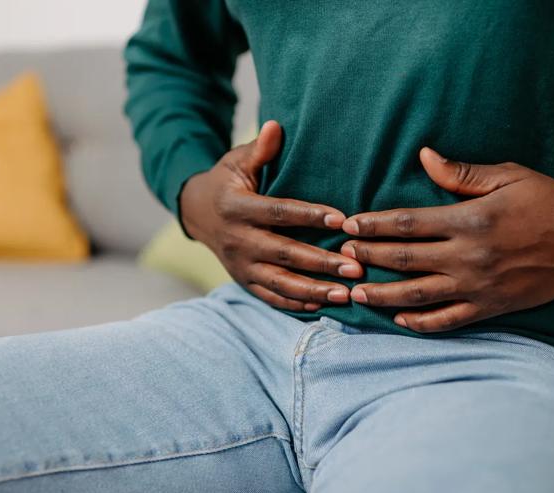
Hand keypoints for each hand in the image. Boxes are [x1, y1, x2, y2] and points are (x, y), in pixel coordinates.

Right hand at [180, 121, 362, 310]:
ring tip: (346, 294)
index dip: (310, 216)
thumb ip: (259, 149)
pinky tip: (323, 306)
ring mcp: (240, 265)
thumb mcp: (237, 162)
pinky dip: (295, 304)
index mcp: (237, 208)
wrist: (196, 212)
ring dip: (314, 290)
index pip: (279, 213)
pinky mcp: (243, 281)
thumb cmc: (227, 181)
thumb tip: (275, 126)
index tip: (342, 220)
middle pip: (285, 253)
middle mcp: (238, 240)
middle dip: (321, 263)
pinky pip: (270, 297)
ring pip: (280, 282)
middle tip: (356, 268)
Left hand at [341, 148, 553, 332]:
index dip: (374, 225)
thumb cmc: (549, 201)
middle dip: (369, 258)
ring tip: (355, 294)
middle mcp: (469, 256)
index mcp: (470, 220)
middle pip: (405, 260)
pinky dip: (421, 323)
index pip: (408, 223)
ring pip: (418, 295)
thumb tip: (424, 157)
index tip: (349, 225)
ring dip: (382, 296)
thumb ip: (462, 173)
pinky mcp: (491, 307)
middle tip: (341, 258)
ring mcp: (479, 286)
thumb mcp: (508, 176)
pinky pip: (448, 320)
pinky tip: (398, 320)